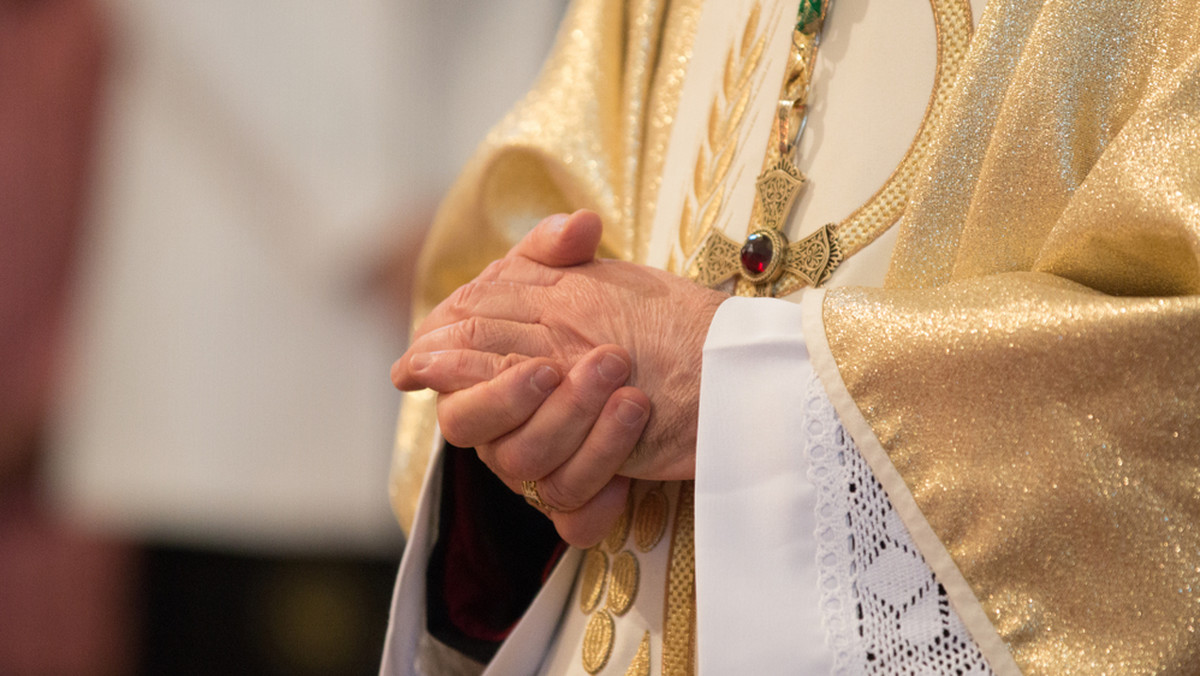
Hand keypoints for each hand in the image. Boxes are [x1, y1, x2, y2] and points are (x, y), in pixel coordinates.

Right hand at [393, 211, 726, 543]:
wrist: (688, 366)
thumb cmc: (616, 315)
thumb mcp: (584, 273)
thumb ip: (560, 245)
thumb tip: (581, 226)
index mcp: (483, 367)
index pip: (446, 378)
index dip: (467, 374)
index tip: (533, 361)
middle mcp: (501, 421)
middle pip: (470, 429)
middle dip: (516, 399)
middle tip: (571, 368)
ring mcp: (538, 463)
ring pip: (529, 472)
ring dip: (580, 433)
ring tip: (632, 397)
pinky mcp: (582, 496)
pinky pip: (573, 519)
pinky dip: (599, 502)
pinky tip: (631, 481)